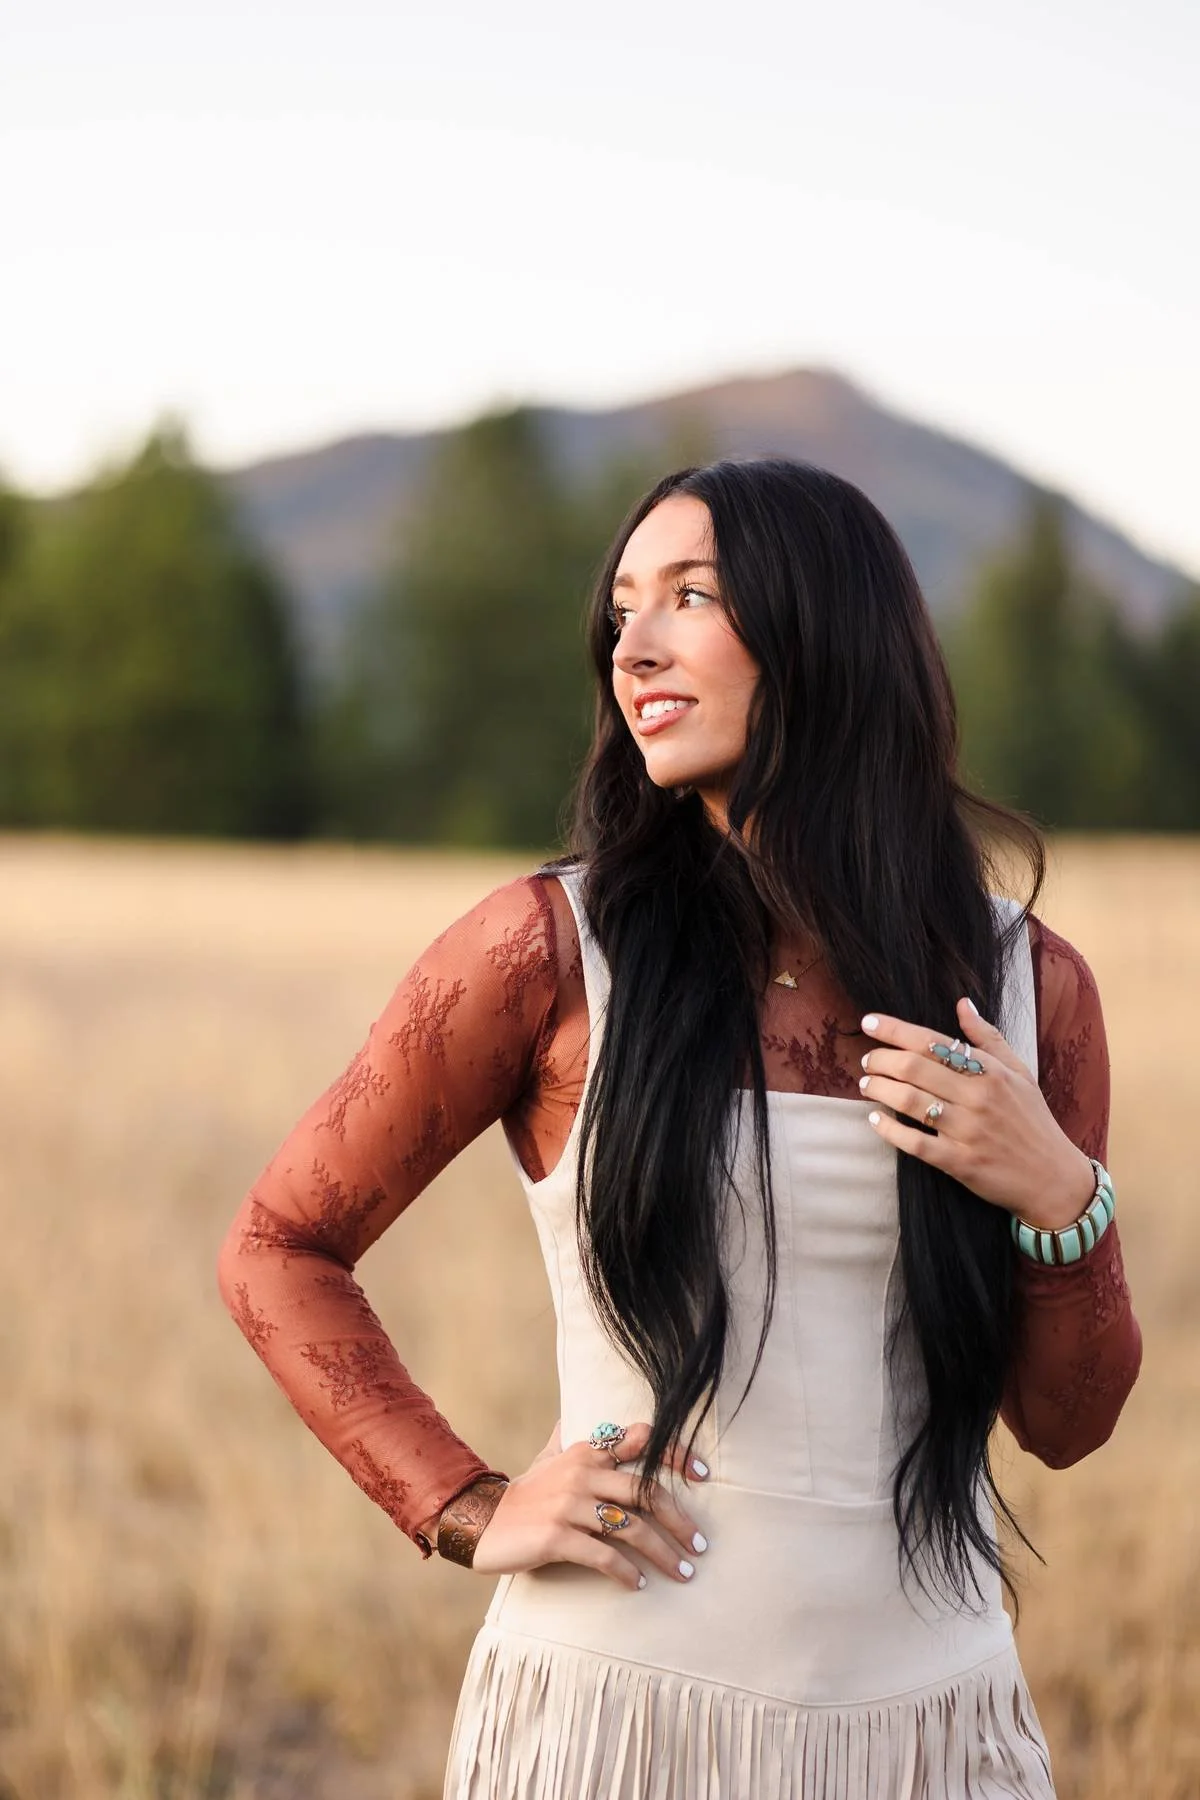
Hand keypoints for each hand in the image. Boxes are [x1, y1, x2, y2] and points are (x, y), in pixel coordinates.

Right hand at [470, 1419, 709, 1590]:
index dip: (676, 1454)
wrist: (482, 1522)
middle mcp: (581, 1474)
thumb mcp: (548, 1458)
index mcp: (586, 1452)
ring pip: (631, 1528)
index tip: (704, 1475)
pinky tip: (639, 1585)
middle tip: (700, 1546)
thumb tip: (577, 1415)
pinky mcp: (556, 1537)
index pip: (640, 1443)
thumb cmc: (525, 1493)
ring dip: (662, 1553)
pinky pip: (604, 1556)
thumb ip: (570, 1441)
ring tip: (682, 1572)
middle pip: (645, 1492)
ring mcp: (569, 1505)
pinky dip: (627, 1573)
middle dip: (679, 1520)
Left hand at [858, 997, 1094, 1229]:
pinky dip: (889, 1129)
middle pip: (914, 1068)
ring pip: (910, 1101)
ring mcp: (968, 1131)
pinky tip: (875, 1119)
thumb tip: (962, 1004)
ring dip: (879, 1089)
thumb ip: (988, 1038)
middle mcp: (978, 1097)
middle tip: (866, 1062)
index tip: (869, 1023)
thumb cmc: (1033, 1121)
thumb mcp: (1020, 1073)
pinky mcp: (960, 1163)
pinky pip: (915, 1143)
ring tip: (865, 1085)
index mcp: (991, 1071)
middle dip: (880, 1060)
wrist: (1054, 1178)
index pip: (933, 1041)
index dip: (895, 1030)